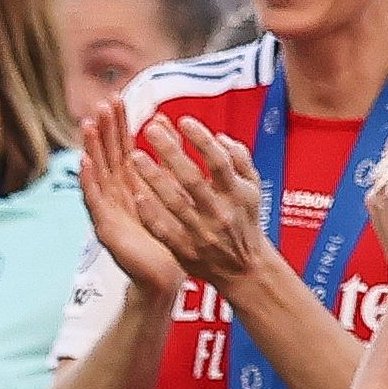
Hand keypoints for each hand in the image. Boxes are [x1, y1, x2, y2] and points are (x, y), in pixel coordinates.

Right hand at [75, 98, 187, 301]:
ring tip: (87, 125)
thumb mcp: (171, 195)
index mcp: (131, 184)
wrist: (163, 275)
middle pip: (107, 155)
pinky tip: (86, 163)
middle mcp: (116, 194)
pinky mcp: (105, 228)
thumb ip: (167, 165)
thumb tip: (170, 130)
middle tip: (101, 103)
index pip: (122, 148)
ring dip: (90, 148)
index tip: (117, 99)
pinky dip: (88, 181)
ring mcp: (107, 210)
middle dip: (103, 129)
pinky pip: (95, 200)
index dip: (118, 124)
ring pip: (97, 173)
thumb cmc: (169, 237)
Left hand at [123, 115, 277, 295]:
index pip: (219, 161)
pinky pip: (165, 231)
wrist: (244, 268)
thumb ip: (240, 160)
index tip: (183, 120)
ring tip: (134, 156)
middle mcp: (219, 212)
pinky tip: (136, 196)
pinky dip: (151, 214)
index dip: (201, 139)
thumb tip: (219, 137)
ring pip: (174, 203)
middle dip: (170, 152)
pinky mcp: (185, 250)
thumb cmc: (244, 221)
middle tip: (149, 129)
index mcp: (237, 193)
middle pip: (192, 178)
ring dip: (153, 179)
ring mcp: (201, 232)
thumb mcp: (252, 188)